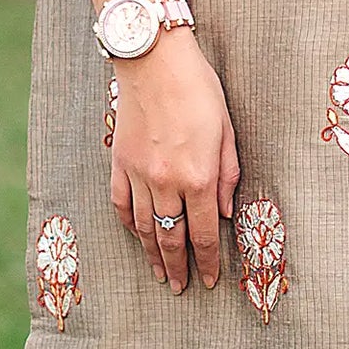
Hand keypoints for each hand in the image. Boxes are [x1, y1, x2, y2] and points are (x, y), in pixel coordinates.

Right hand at [109, 30, 240, 292]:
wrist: (154, 60)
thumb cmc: (199, 89)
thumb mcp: (228, 131)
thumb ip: (228, 175)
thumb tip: (226, 213)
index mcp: (199, 177)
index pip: (204, 233)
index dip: (207, 260)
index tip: (208, 280)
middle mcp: (167, 183)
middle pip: (172, 237)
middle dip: (178, 267)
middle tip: (181, 287)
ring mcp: (139, 174)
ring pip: (145, 227)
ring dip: (152, 254)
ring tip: (159, 273)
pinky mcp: (120, 163)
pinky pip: (122, 204)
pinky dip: (129, 224)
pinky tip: (137, 236)